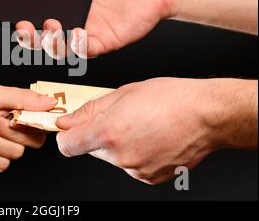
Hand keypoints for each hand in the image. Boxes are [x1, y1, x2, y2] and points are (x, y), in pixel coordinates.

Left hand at [0, 82, 56, 171]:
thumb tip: (51, 101)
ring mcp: (2, 145)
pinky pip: (1, 165)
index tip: (27, 118)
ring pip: (15, 153)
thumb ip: (22, 98)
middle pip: (33, 139)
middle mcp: (13, 128)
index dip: (39, 121)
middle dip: (8, 131)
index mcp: (17, 108)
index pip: (42, 119)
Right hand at [14, 0, 172, 58]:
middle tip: (23, 26)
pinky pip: (80, 51)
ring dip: (47, 41)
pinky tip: (75, 32)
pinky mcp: (99, 43)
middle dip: (26, 34)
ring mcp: (84, 31)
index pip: (33, 8)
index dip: (18, 13)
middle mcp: (71, 15)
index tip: (6, 13)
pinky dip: (73, 46)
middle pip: (40, 32)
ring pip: (56, 46)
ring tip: (51, 25)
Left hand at [55, 78, 226, 183]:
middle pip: (90, 149)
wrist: (207, 115)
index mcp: (109, 132)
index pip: (67, 145)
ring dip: (117, 144)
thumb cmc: (170, 98)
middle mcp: (120, 156)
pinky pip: (130, 165)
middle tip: (117, 118)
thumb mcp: (123, 93)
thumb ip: (90, 110)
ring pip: (112, 157)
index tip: (69, 128)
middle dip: (97, 135)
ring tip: (140, 126)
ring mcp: (135, 170)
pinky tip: (150, 138)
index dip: (66, 135)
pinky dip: (134, 153)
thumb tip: (67, 120)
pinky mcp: (149, 177)